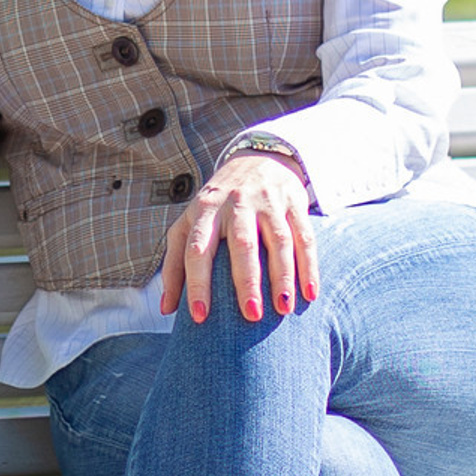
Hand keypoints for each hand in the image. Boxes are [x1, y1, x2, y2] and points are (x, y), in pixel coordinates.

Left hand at [159, 151, 317, 325]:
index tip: (200, 316)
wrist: (256, 158)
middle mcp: (236, 204)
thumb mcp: (188, 225)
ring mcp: (268, 201)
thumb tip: (166, 309)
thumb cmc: (216, 205)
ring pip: (279, 241)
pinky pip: (305, 236)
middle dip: (247, 281)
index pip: (197, 249)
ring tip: (283, 309)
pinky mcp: (294, 202)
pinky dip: (309, 266)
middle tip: (251, 315)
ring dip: (283, 276)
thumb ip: (175, 264)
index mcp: (205, 211)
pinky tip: (310, 293)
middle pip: (242, 244)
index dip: (197, 283)